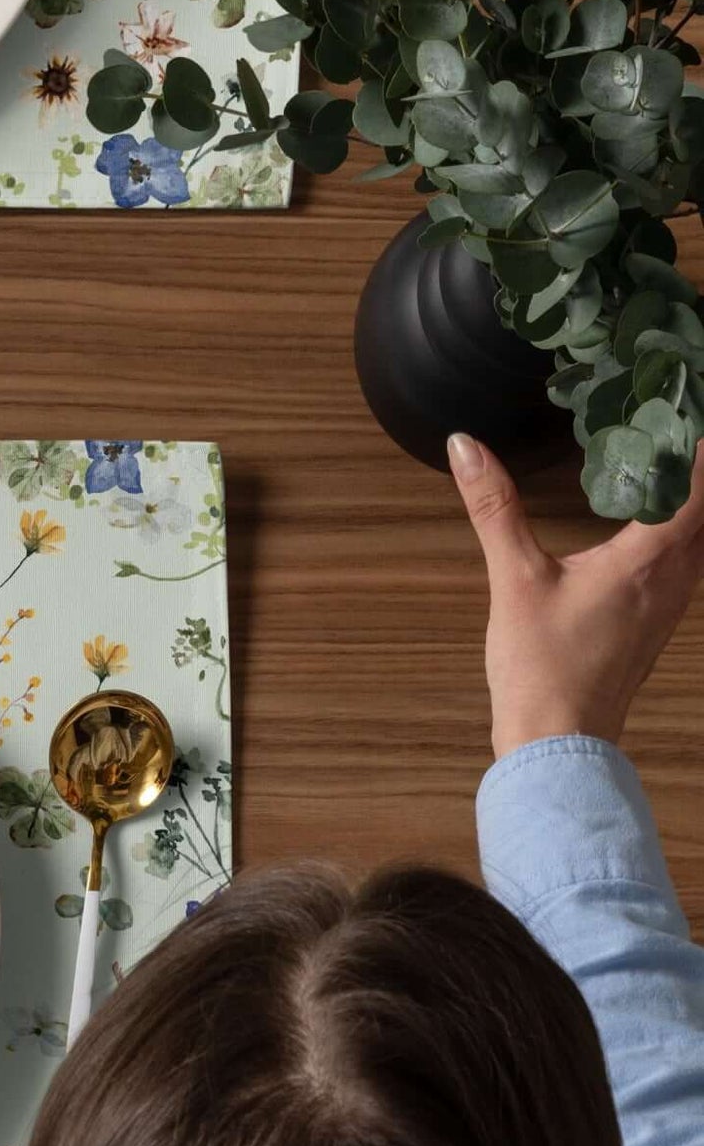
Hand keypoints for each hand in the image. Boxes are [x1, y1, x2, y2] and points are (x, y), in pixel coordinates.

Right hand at [449, 433, 703, 757]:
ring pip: (702, 534)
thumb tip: (466, 446)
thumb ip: (494, 509)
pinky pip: (686, 560)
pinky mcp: (657, 621)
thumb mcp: (514, 580)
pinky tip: (648, 524)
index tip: (677, 404)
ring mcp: (672, 602)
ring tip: (662, 462)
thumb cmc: (542, 667)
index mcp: (650, 557)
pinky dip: (680, 530)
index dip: (694, 441)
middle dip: (694, 465)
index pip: (698, 481)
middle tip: (667, 424)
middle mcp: (676, 576)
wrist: (558, 741)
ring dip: (690, 498)